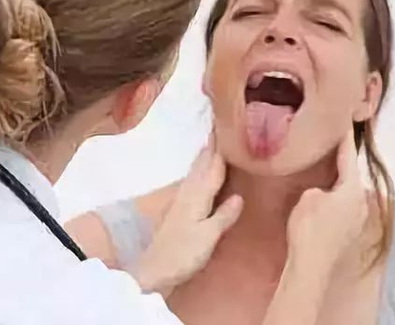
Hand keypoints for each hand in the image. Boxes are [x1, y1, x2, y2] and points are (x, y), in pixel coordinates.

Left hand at [134, 132, 242, 295]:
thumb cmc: (183, 255)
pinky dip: (198, 171)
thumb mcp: (208, 237)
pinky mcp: (177, 210)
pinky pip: (192, 181)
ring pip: (195, 172)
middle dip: (211, 146)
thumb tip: (239, 196)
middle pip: (202, 165)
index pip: (212, 167)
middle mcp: (188, 194)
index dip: (220, 147)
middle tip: (220, 124)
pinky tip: (199, 172)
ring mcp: (181, 201)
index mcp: (197, 197)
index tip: (226, 126)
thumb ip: (223, 216)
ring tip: (212, 141)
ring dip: (204, 156)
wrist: (154, 269)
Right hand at [286, 129, 368, 269]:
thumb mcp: (307, 197)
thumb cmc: (309, 227)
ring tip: (321, 171)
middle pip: (350, 175)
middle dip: (339, 162)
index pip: (349, 157)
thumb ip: (317, 186)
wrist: (311, 265)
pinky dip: (332, 198)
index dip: (344, 140)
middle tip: (327, 146)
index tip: (342, 122)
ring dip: (335, 182)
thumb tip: (320, 191)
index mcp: (353, 189)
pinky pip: (341, 207)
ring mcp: (356, 220)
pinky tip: (320, 198)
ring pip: (345, 193)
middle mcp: (360, 203)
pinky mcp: (347, 232)